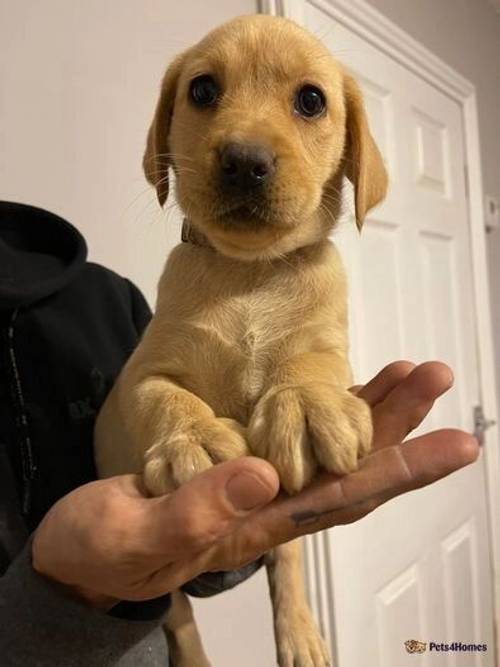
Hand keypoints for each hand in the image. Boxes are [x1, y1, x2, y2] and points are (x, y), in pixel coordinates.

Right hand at [32, 361, 477, 606]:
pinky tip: (347, 388)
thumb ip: (195, 510)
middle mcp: (270, 508)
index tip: (453, 443)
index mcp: (253, 526)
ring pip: (331, 450)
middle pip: (352, 467)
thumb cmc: (104, 550)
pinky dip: (328, 410)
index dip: (399, 470)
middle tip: (437, 377)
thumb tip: (263, 473)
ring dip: (375, 412)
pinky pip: (297, 436)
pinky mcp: (238, 468)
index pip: (342, 496)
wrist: (82, 553)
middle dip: (400, 425)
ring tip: (412, 373)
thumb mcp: (135, 534)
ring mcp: (257, 488)